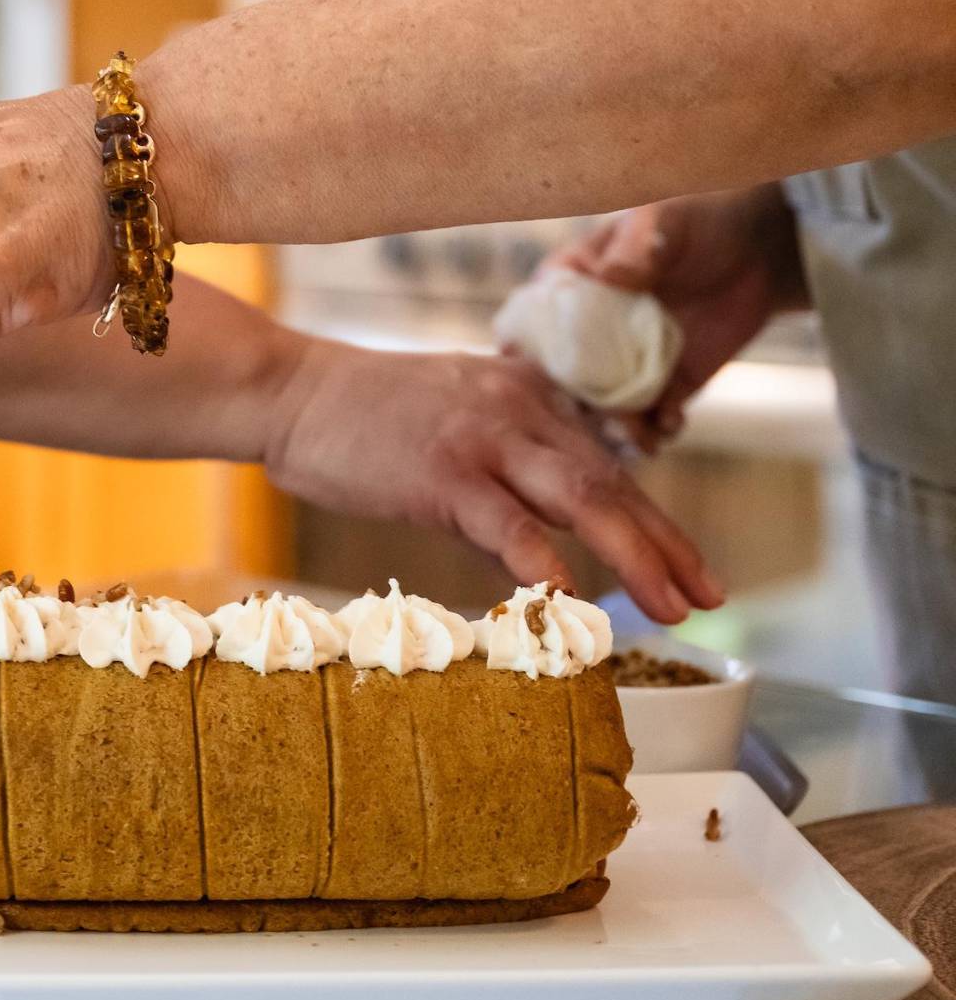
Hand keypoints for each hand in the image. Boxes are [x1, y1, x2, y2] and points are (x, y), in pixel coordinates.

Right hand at [266, 341, 722, 622]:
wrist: (290, 391)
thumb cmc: (356, 418)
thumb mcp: (447, 425)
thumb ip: (497, 471)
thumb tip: (532, 542)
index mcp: (524, 398)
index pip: (607, 465)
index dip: (656, 522)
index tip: (695, 570)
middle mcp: (518, 410)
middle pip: (611, 483)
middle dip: (666, 545)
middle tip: (710, 598)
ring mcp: (482, 439)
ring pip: (581, 499)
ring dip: (633, 556)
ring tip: (670, 607)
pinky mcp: (441, 472)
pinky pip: (507, 524)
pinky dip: (545, 562)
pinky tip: (571, 599)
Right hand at [552, 184, 805, 442]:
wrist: (757, 252)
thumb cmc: (695, 222)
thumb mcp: (661, 221)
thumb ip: (635, 248)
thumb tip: (611, 276)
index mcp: (572, 290)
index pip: (531, 326)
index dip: (524, 354)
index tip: (531, 377)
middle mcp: (589, 335)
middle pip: (562, 380)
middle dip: (573, 408)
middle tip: (597, 421)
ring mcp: (625, 365)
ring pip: (604, 409)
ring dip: (617, 430)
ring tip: (640, 438)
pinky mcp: (665, 386)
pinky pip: (651, 419)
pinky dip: (657, 430)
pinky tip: (671, 422)